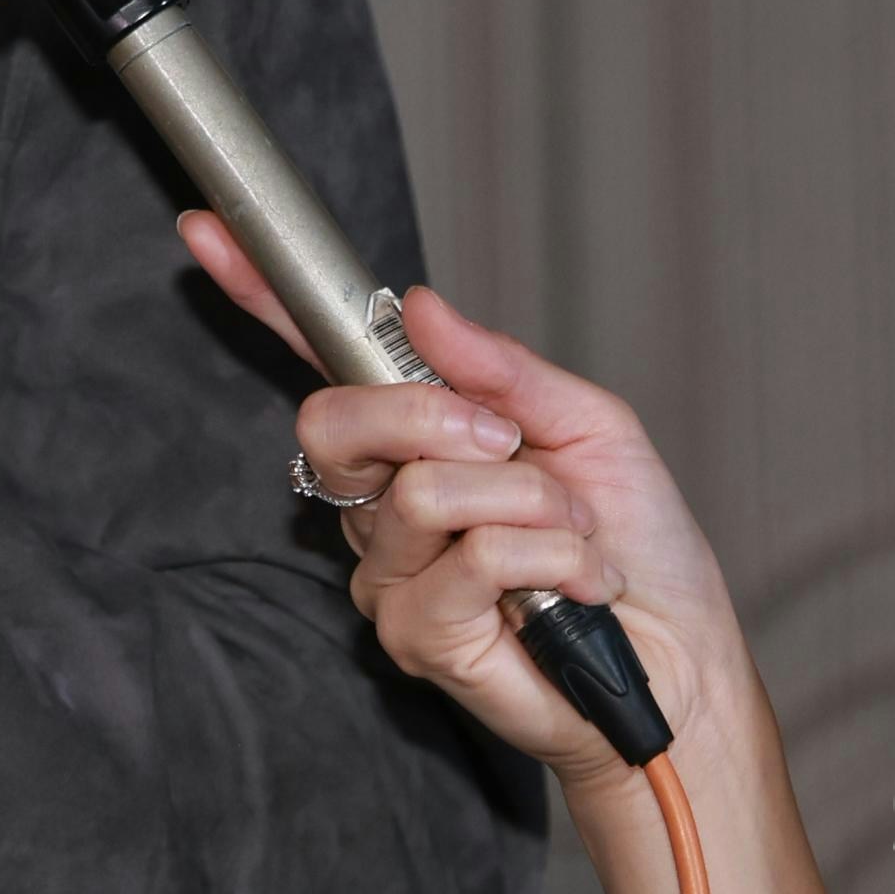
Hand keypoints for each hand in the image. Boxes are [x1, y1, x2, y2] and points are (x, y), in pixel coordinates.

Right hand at [177, 214, 756, 792]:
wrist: (686, 660)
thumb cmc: (637, 547)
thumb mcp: (587, 427)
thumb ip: (500, 368)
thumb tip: (419, 305)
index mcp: (414, 437)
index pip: (318, 361)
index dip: (258, 295)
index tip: (208, 233)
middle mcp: (380, 502)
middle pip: (334, 422)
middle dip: (431, 416)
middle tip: (510, 441)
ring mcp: (388, 572)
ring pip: (425, 491)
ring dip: (534, 503)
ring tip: (578, 537)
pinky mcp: (415, 633)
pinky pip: (473, 556)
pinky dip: (551, 558)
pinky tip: (576, 588)